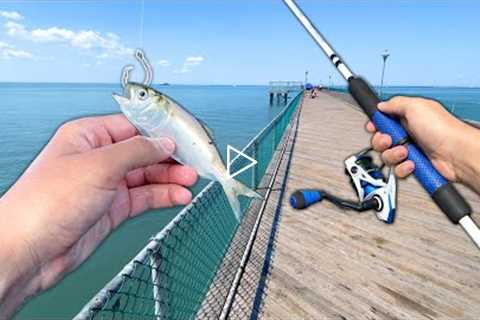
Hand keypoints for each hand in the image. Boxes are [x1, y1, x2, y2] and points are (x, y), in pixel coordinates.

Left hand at [0, 114, 196, 316]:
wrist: (30, 251)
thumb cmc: (47, 203)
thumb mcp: (98, 166)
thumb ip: (137, 151)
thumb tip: (164, 142)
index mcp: (89, 136)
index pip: (133, 126)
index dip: (161, 130)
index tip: (185, 135)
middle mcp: (99, 158)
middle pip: (144, 151)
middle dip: (170, 157)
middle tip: (193, 161)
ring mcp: (107, 184)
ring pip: (148, 175)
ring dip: (171, 177)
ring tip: (191, 180)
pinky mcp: (113, 208)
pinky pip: (145, 197)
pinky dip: (164, 196)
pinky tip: (179, 196)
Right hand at [366, 96, 479, 189]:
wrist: (457, 154)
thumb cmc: (443, 129)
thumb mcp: (416, 106)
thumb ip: (395, 103)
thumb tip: (382, 105)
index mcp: (407, 117)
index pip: (383, 121)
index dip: (376, 125)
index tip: (374, 127)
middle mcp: (408, 133)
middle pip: (380, 139)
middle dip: (381, 141)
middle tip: (390, 140)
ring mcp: (410, 150)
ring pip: (387, 156)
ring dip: (393, 155)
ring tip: (405, 152)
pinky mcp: (413, 166)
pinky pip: (397, 170)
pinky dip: (403, 168)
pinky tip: (412, 163)